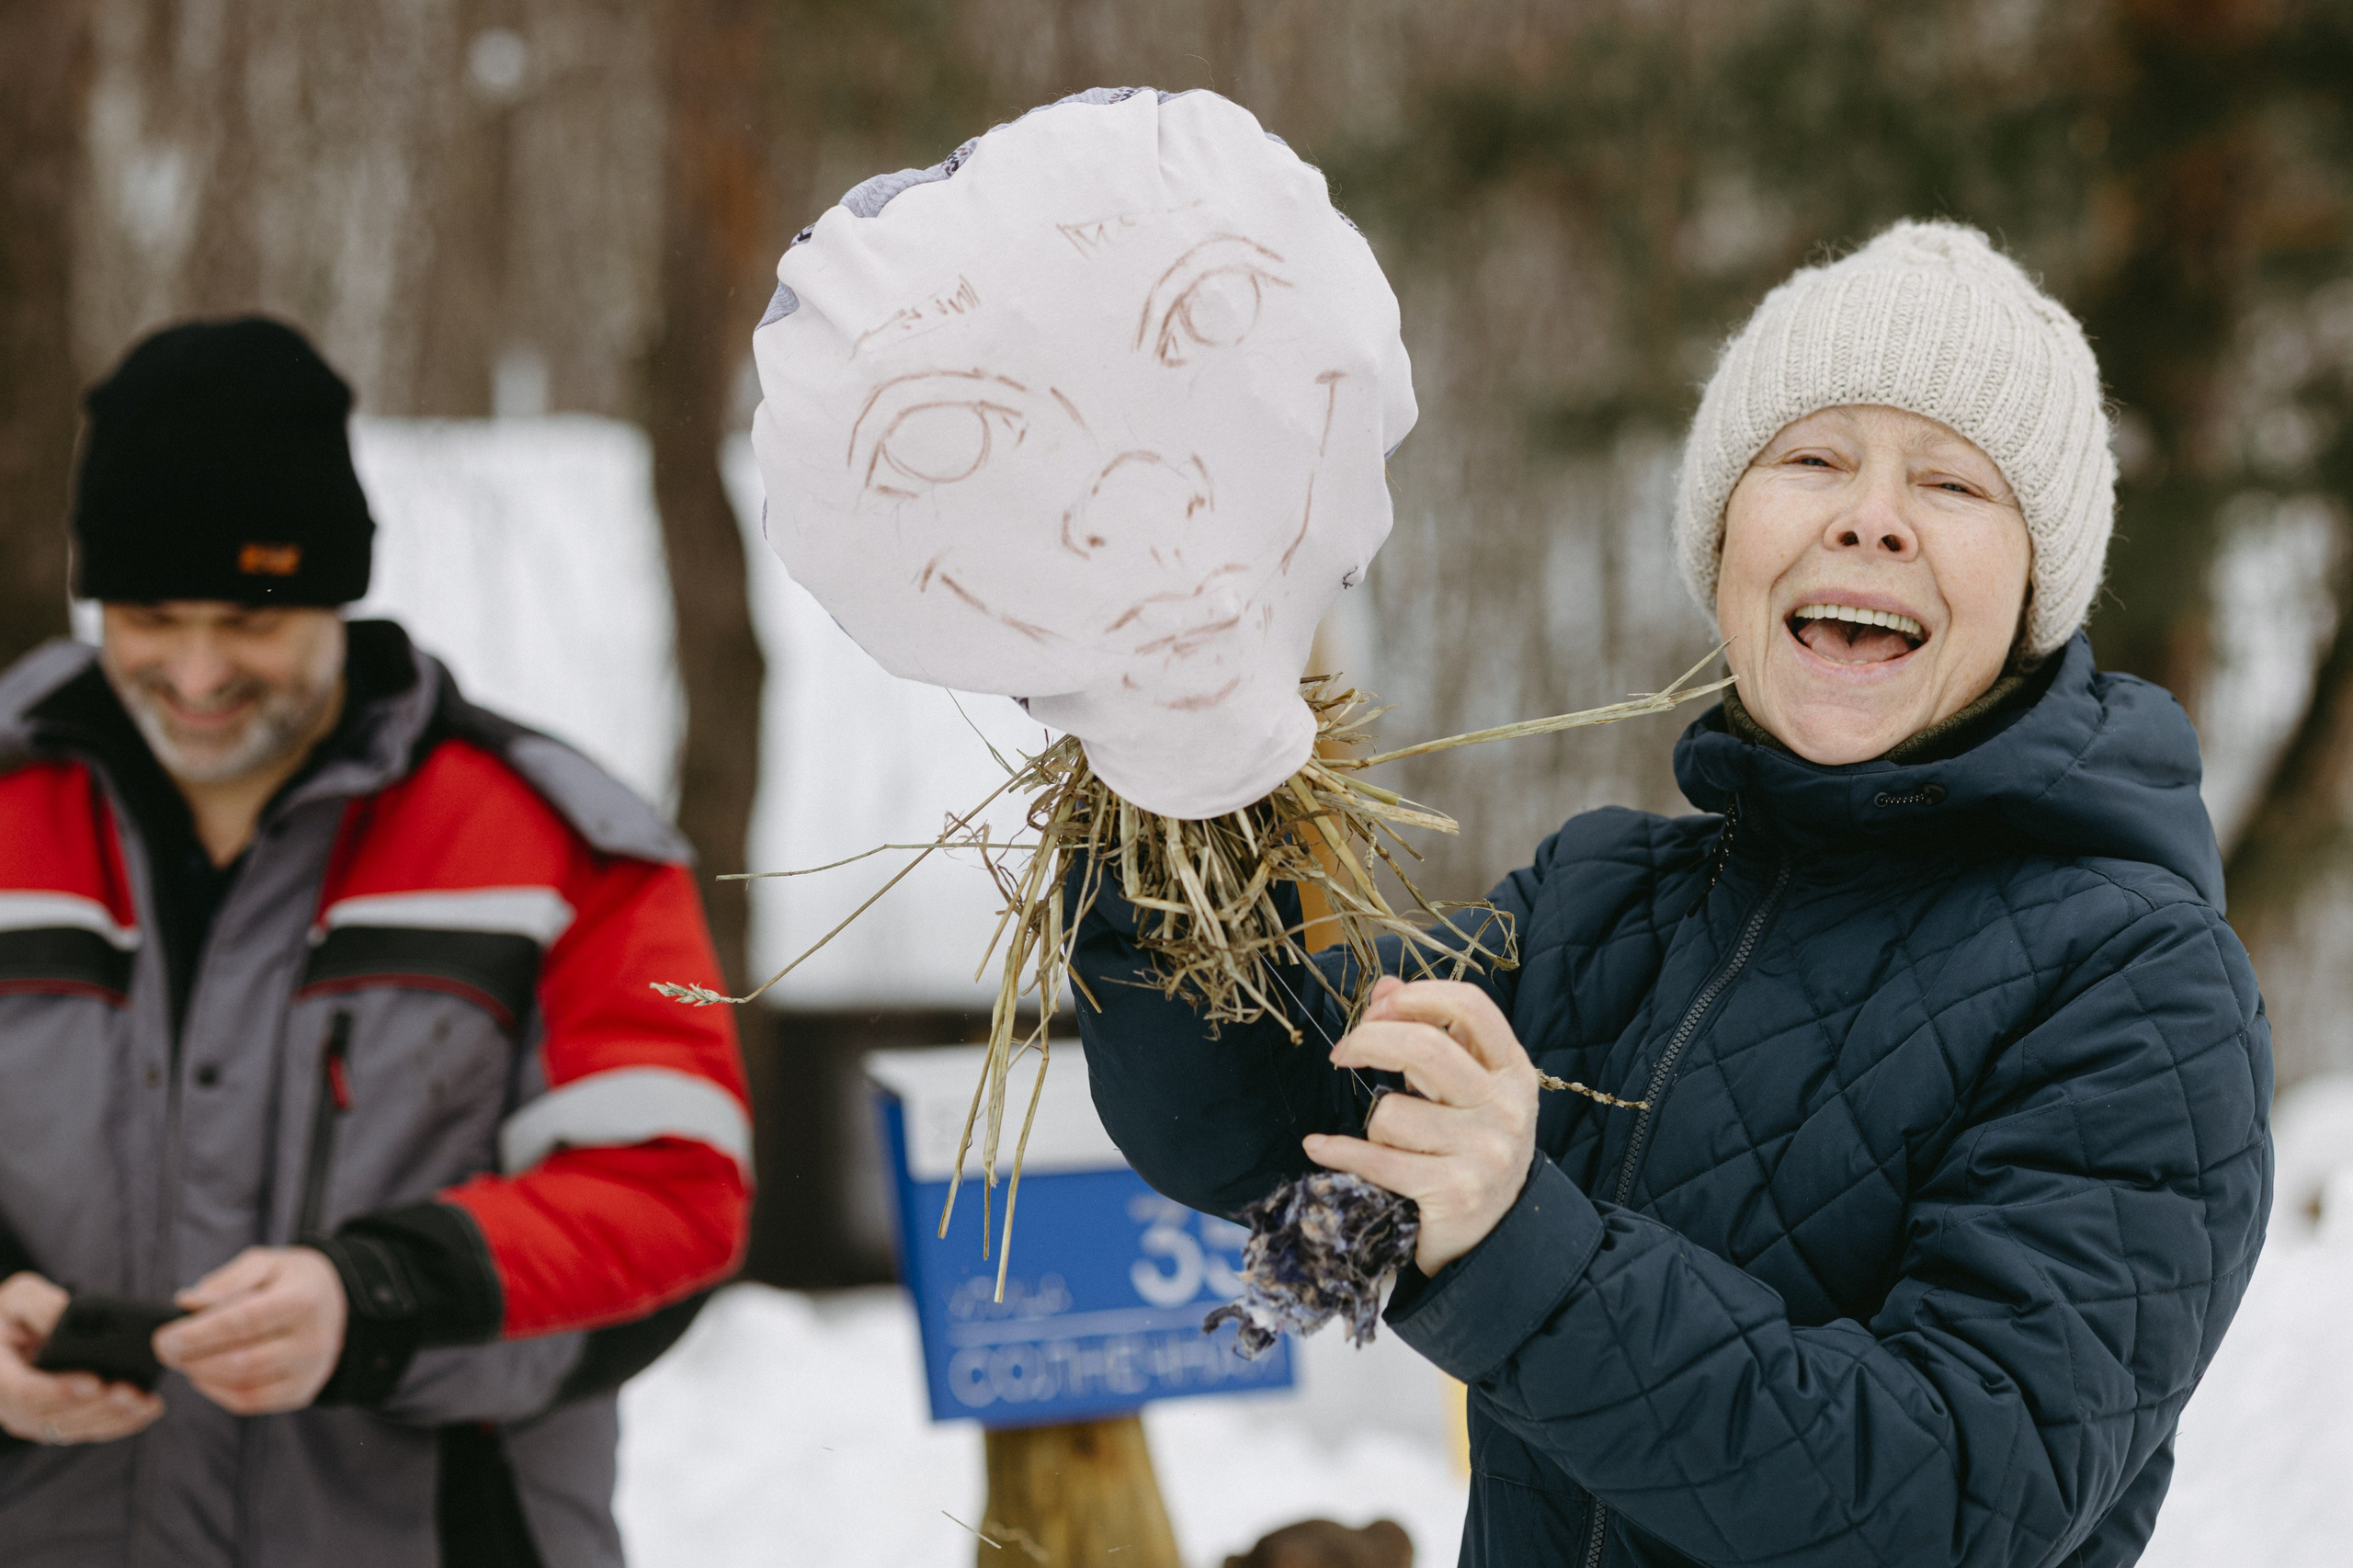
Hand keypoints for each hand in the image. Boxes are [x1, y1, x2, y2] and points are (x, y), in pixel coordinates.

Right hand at [0, 1272, 165, 1444]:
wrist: (14, 1335)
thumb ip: (40, 1305)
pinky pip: (89, 1430)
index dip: (58, 1391)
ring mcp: (36, 1419)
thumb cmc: (16, 1314)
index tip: (93, 1382)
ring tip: (144, 1400)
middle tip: (129, 1391)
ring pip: (75, 1429)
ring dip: (113, 1418)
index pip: (24, 1392)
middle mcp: (13, 1406)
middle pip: (55, 1417)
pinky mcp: (60, 1422)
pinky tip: (147, 1410)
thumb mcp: (20, 1298)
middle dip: (96, 1406)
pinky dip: (120, 1423)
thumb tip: (67, 1317)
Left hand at [155, 1247, 346, 1414]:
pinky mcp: (300, 1392)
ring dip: (201, 1375)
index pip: (245, 1321)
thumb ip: (228, 1280)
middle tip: (165, 1349)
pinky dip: (216, 1391)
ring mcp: (308, 1372)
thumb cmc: (295, 1281)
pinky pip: (249, 1402)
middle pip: (241, 1361)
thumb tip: (188, 1302)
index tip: (164, 1337)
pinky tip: (203, 1374)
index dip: (199, 1333)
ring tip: (183, 1358)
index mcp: (303, 1301)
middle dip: (193, 1358)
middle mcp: (311, 1341)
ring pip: (242, 1386)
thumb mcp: (268, 1262)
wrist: (341, 1306)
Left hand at [1302, 976, 1540, 1275]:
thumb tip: (1385, 986)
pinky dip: (1337, 1152)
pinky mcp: (1455, 1192)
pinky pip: (1376, 1158)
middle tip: (1343, 1054)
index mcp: (1513, 1071)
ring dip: (1372, 1126)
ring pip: (1390, 1112)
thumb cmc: (1472, 1149)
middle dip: (1368, 1041)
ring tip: (1388, 1143)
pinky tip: (1319, 1148)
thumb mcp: (1465, 1089)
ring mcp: (1485, 1152)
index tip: (1378, 1008)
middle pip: (1423, 1048)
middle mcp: (1506, 1108)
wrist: (1499, 1238)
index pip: (1470, 1006)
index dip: (1416, 996)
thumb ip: (1431, 1033)